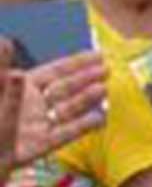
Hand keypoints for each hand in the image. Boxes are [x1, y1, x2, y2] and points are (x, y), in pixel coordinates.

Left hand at [4, 51, 109, 169]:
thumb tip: (5, 41)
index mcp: (20, 86)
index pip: (54, 71)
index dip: (76, 62)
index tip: (98, 55)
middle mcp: (33, 103)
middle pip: (65, 88)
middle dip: (86, 79)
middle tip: (107, 70)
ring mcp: (39, 124)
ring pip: (68, 109)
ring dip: (86, 99)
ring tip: (103, 90)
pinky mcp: (41, 145)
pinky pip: (65, 134)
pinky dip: (83, 126)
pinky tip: (100, 119)